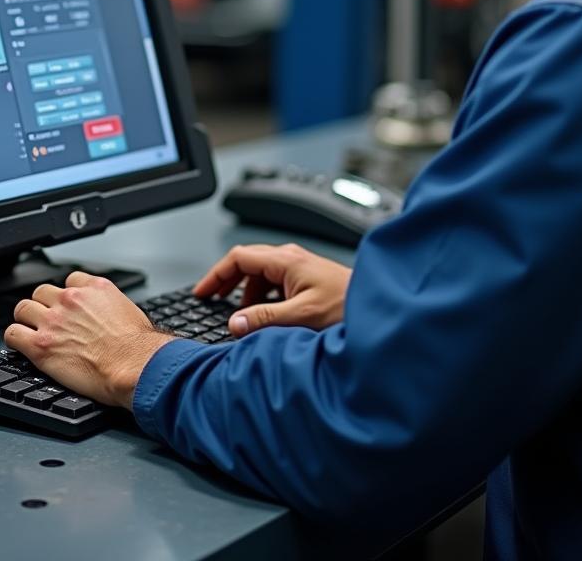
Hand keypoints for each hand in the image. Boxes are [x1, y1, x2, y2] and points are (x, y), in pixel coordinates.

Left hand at [4, 272, 173, 408]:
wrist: (133, 366)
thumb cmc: (138, 347)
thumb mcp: (130, 311)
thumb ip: (110, 306)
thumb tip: (108, 315)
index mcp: (95, 288)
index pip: (69, 281)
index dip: (67, 296)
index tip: (67, 307)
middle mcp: (71, 300)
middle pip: (42, 292)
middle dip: (44, 305)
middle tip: (48, 321)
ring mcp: (53, 321)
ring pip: (23, 308)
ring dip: (26, 320)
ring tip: (31, 332)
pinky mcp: (40, 346)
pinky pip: (12, 334)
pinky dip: (14, 339)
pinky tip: (21, 346)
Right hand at [194, 243, 351, 336]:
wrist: (379, 307)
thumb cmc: (349, 307)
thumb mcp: (301, 316)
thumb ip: (265, 319)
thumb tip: (235, 322)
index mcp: (286, 261)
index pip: (238, 258)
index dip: (216, 275)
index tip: (202, 292)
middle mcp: (292, 259)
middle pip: (248, 263)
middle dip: (227, 282)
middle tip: (212, 301)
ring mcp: (301, 268)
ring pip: (262, 274)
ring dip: (247, 293)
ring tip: (243, 317)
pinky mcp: (308, 280)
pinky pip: (276, 283)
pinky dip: (264, 297)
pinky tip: (267, 316)